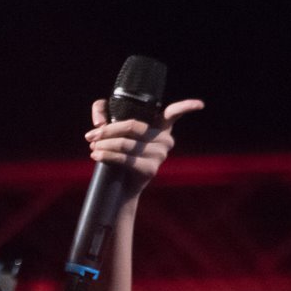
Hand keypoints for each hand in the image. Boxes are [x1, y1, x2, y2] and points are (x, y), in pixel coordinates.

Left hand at [85, 95, 199, 197]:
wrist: (120, 186)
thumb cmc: (118, 152)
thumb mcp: (111, 131)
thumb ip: (104, 115)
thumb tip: (98, 119)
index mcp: (160, 127)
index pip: (174, 114)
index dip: (186, 107)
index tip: (200, 105)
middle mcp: (164, 139)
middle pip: (132, 126)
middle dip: (107, 130)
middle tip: (90, 136)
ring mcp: (159, 154)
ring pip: (125, 143)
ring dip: (103, 144)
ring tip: (92, 147)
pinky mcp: (150, 168)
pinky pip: (125, 158)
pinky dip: (107, 156)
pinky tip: (97, 156)